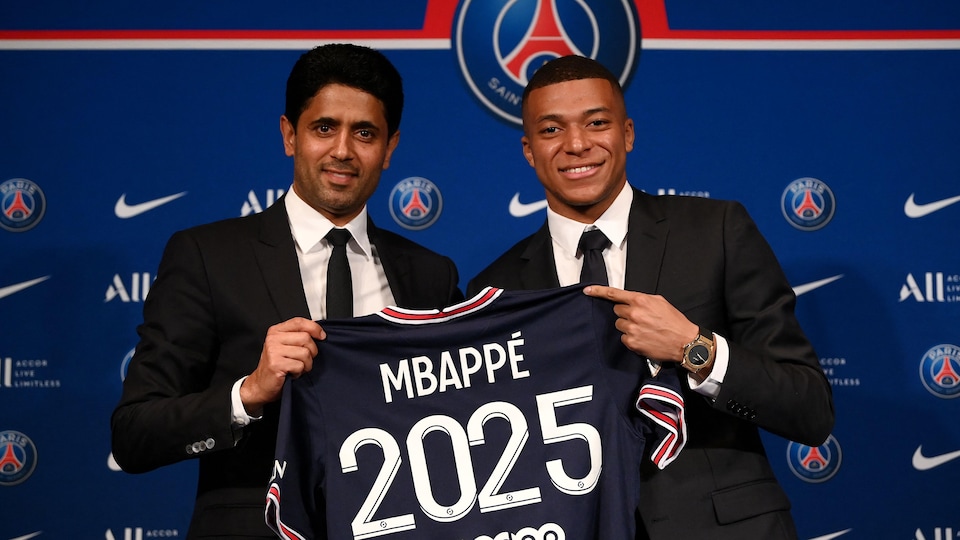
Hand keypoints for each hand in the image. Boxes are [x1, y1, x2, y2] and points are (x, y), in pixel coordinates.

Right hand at [240, 317, 324, 411]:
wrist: (261, 384)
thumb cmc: (276, 365)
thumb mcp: (285, 346)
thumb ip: (298, 336)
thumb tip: (319, 333)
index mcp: (276, 331)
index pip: (299, 322)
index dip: (314, 328)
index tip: (322, 336)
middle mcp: (273, 339)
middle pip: (306, 338)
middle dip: (312, 351)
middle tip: (304, 359)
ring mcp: (273, 351)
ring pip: (305, 353)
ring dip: (306, 364)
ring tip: (296, 367)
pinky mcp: (276, 364)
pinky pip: (300, 365)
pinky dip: (299, 372)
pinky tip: (291, 373)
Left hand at [583, 285, 697, 362]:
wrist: (685, 342)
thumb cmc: (674, 322)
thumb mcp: (660, 302)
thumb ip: (642, 299)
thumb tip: (630, 300)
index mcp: (640, 300)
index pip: (614, 294)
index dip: (598, 291)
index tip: (587, 290)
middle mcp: (634, 314)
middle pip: (617, 311)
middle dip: (625, 313)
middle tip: (639, 318)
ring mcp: (632, 329)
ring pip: (619, 324)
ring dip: (628, 326)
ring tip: (643, 329)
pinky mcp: (632, 342)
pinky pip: (623, 337)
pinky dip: (631, 338)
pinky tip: (643, 338)